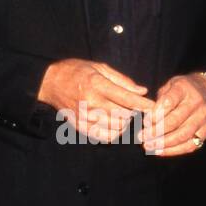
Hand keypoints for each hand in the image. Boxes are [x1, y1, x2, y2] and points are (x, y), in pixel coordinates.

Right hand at [38, 59, 154, 141]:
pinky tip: (115, 125)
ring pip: (117, 127)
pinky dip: (115, 133)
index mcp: (97, 84)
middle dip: (135, 113)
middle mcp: (91, 102)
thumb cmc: (77, 71)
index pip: (127, 99)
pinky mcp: (81, 127)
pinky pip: (105, 137)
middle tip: (137, 109)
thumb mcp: (100, 67)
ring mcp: (85, 117)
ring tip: (124, 114)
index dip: (144, 104)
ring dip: (125, 122)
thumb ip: (122, 80)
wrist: (51, 83)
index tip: (155, 107)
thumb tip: (142, 91)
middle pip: (124, 115)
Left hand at [141, 72, 205, 155]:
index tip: (145, 122)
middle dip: (156, 131)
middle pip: (175, 121)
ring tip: (149, 146)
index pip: (169, 102)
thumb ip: (159, 101)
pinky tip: (160, 151)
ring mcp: (203, 118)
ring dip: (163, 143)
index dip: (155, 114)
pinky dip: (174, 150)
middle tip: (143, 136)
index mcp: (184, 88)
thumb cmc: (183, 90)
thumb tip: (147, 119)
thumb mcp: (169, 86)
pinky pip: (191, 145)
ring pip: (183, 135)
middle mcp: (196, 103)